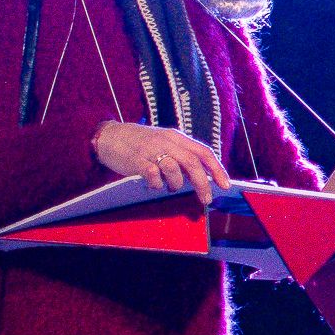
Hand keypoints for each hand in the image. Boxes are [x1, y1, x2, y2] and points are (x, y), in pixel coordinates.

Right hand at [94, 122, 232, 204]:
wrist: (109, 136)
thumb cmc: (140, 142)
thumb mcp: (164, 141)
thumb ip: (181, 154)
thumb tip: (202, 175)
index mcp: (176, 137)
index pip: (203, 152)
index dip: (217, 169)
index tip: (225, 184)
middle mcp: (166, 142)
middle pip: (192, 163)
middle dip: (202, 183)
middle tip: (206, 199)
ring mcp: (151, 150)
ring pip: (174, 169)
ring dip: (176, 184)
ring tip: (171, 187)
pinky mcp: (137, 161)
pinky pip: (153, 176)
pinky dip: (157, 185)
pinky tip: (154, 185)